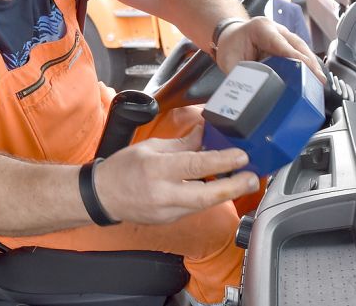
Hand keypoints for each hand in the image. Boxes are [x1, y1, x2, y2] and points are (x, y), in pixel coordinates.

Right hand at [94, 125, 259, 224]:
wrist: (103, 196)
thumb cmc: (123, 168)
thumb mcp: (151, 147)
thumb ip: (182, 144)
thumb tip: (205, 135)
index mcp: (156, 170)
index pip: (196, 166)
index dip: (222, 161)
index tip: (241, 156)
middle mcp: (163, 194)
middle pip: (206, 195)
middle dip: (233, 187)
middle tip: (252, 178)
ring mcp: (166, 211)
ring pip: (204, 204)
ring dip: (225, 193)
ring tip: (242, 181)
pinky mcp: (169, 220)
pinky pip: (195, 208)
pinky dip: (209, 198)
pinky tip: (220, 189)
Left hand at [215, 17, 325, 82]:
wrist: (231, 35)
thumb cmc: (231, 45)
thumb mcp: (229, 59)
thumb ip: (240, 74)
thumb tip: (251, 91)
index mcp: (262, 28)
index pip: (282, 44)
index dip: (295, 57)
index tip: (306, 68)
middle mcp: (277, 29)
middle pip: (298, 45)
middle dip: (309, 63)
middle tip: (318, 79)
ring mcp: (284, 35)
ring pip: (302, 49)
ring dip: (311, 65)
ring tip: (319, 81)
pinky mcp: (287, 44)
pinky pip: (300, 53)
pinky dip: (307, 65)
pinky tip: (312, 78)